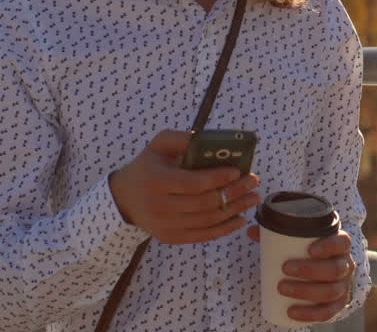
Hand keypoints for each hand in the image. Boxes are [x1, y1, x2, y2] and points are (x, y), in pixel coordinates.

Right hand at [109, 130, 260, 243]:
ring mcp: (167, 226)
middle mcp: (161, 207)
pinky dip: (225, 229)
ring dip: (235, 209)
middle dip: (234, 192)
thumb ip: (181, 139)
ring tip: (253, 197)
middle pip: (205, 203)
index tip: (238, 171)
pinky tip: (241, 219)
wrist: (123, 199)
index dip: (218, 178)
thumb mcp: (158, 145)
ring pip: (208, 220)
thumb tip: (208, 139)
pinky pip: (203, 235)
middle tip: (253, 181)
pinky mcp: (172, 238)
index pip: (194, 183)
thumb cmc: (147, 167)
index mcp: (158, 182)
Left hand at [247, 227, 355, 322]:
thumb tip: (251, 231)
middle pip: (334, 269)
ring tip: (281, 288)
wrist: (322, 271)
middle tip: (284, 268)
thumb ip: (276, 232)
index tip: (309, 249)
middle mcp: (346, 265)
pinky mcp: (337, 305)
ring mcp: (343, 286)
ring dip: (305, 292)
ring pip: (330, 292)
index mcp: (340, 245)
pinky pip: (327, 313)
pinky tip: (291, 312)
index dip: (329, 246)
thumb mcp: (298, 239)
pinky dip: (308, 314)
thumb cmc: (307, 251)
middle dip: (309, 270)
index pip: (342, 242)